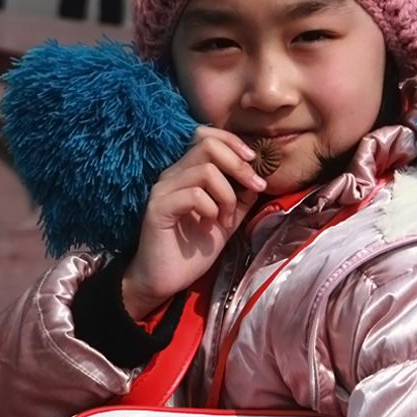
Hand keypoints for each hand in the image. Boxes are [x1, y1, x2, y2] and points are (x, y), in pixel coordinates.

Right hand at [122, 127, 265, 319]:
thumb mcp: (225, 221)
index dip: (233, 142)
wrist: (164, 280)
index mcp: (186, 173)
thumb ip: (240, 199)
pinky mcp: (158, 208)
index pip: (206, 135)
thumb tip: (258, 178)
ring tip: (225, 218)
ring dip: (227, 195)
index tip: (254, 162)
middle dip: (239, 165)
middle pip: (207, 145)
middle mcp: (172, 175)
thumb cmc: (191, 251)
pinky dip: (211, 209)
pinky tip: (209, 226)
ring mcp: (163, 189)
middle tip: (254, 187)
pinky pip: (194, 194)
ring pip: (205, 171)